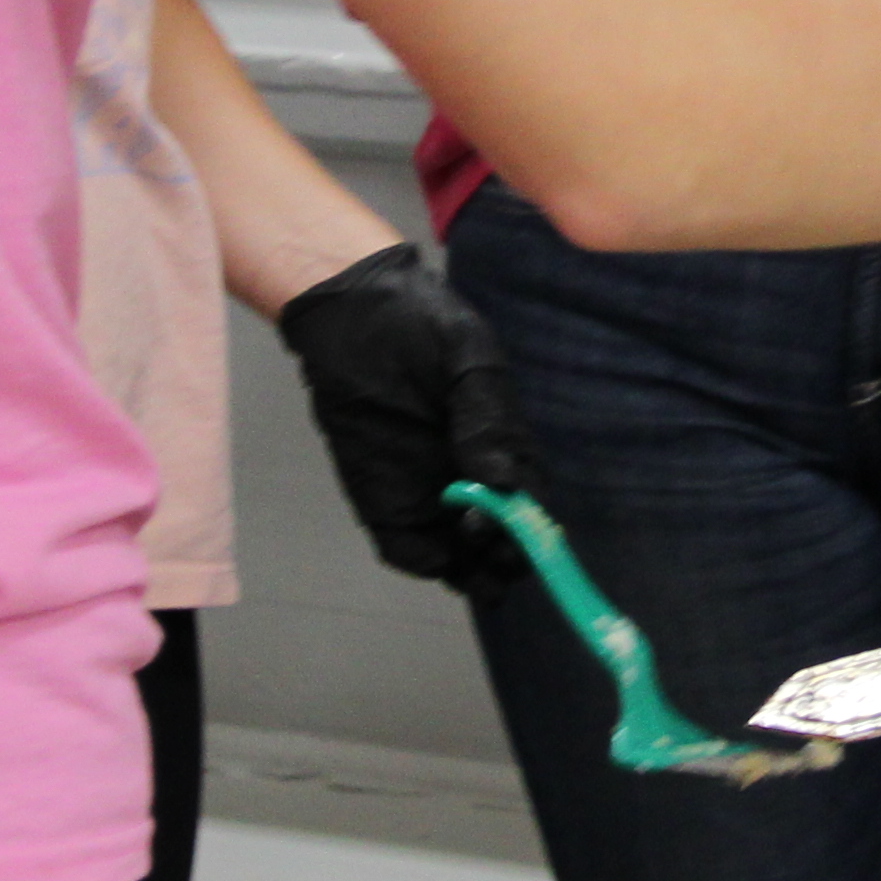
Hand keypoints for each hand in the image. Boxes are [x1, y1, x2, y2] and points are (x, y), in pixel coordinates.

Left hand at [271, 247, 534, 586]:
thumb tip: (503, 481)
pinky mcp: (384, 500)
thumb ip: (486, 415)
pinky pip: (408, 546)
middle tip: (487, 544)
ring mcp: (429, 494)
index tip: (516, 526)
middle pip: (503, 542)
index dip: (531, 524)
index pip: (531, 502)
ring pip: (462, 556)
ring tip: (464, 556)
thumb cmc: (417, 323)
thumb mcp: (465, 354)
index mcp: (504, 445)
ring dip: (471, 569)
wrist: (349, 310)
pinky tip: (428, 552)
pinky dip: (422, 559)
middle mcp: (473, 479)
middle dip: (504, 556)